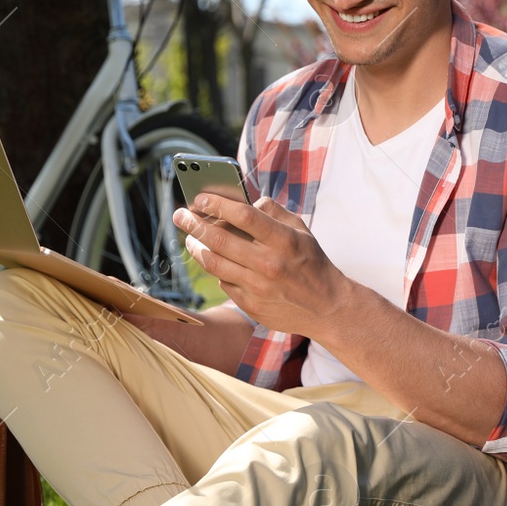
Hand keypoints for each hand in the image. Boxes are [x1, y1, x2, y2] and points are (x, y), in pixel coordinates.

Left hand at [174, 194, 349, 337]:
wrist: (327, 307)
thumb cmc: (312, 263)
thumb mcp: (301, 230)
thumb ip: (273, 212)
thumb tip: (242, 201)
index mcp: (284, 240)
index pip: (244, 215)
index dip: (218, 204)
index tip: (200, 198)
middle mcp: (269, 264)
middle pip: (220, 240)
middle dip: (194, 224)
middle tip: (180, 215)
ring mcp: (258, 287)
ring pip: (214, 263)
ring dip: (196, 247)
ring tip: (190, 238)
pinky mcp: (251, 305)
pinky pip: (224, 282)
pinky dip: (217, 269)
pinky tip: (216, 261)